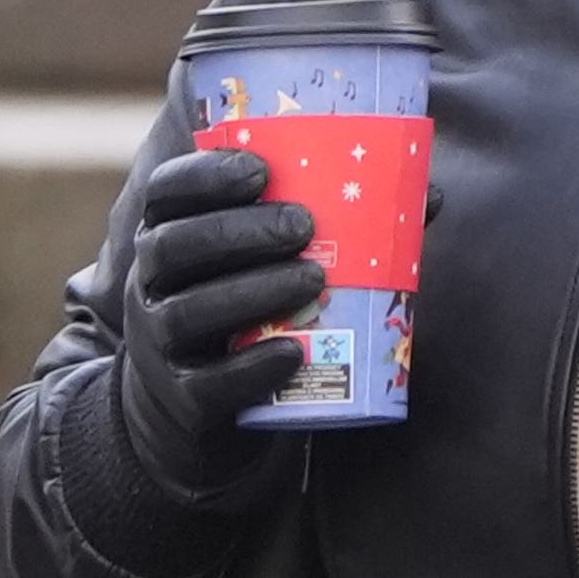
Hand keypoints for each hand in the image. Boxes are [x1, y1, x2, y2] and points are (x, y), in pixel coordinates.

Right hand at [113, 148, 325, 506]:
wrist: (198, 408)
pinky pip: (206, 385)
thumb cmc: (248, 311)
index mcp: (169, 236)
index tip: (262, 169)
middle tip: (304, 226)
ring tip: (312, 279)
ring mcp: (158, 345)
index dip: (205, 175)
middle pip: (174, 246)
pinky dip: (249, 369)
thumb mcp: (268, 264)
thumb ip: (339, 227)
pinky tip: (291, 353)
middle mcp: (150, 285)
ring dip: (251, 292)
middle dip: (238, 231)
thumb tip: (429, 194)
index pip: (167, 192)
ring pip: (187, 312)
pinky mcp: (181, 400)